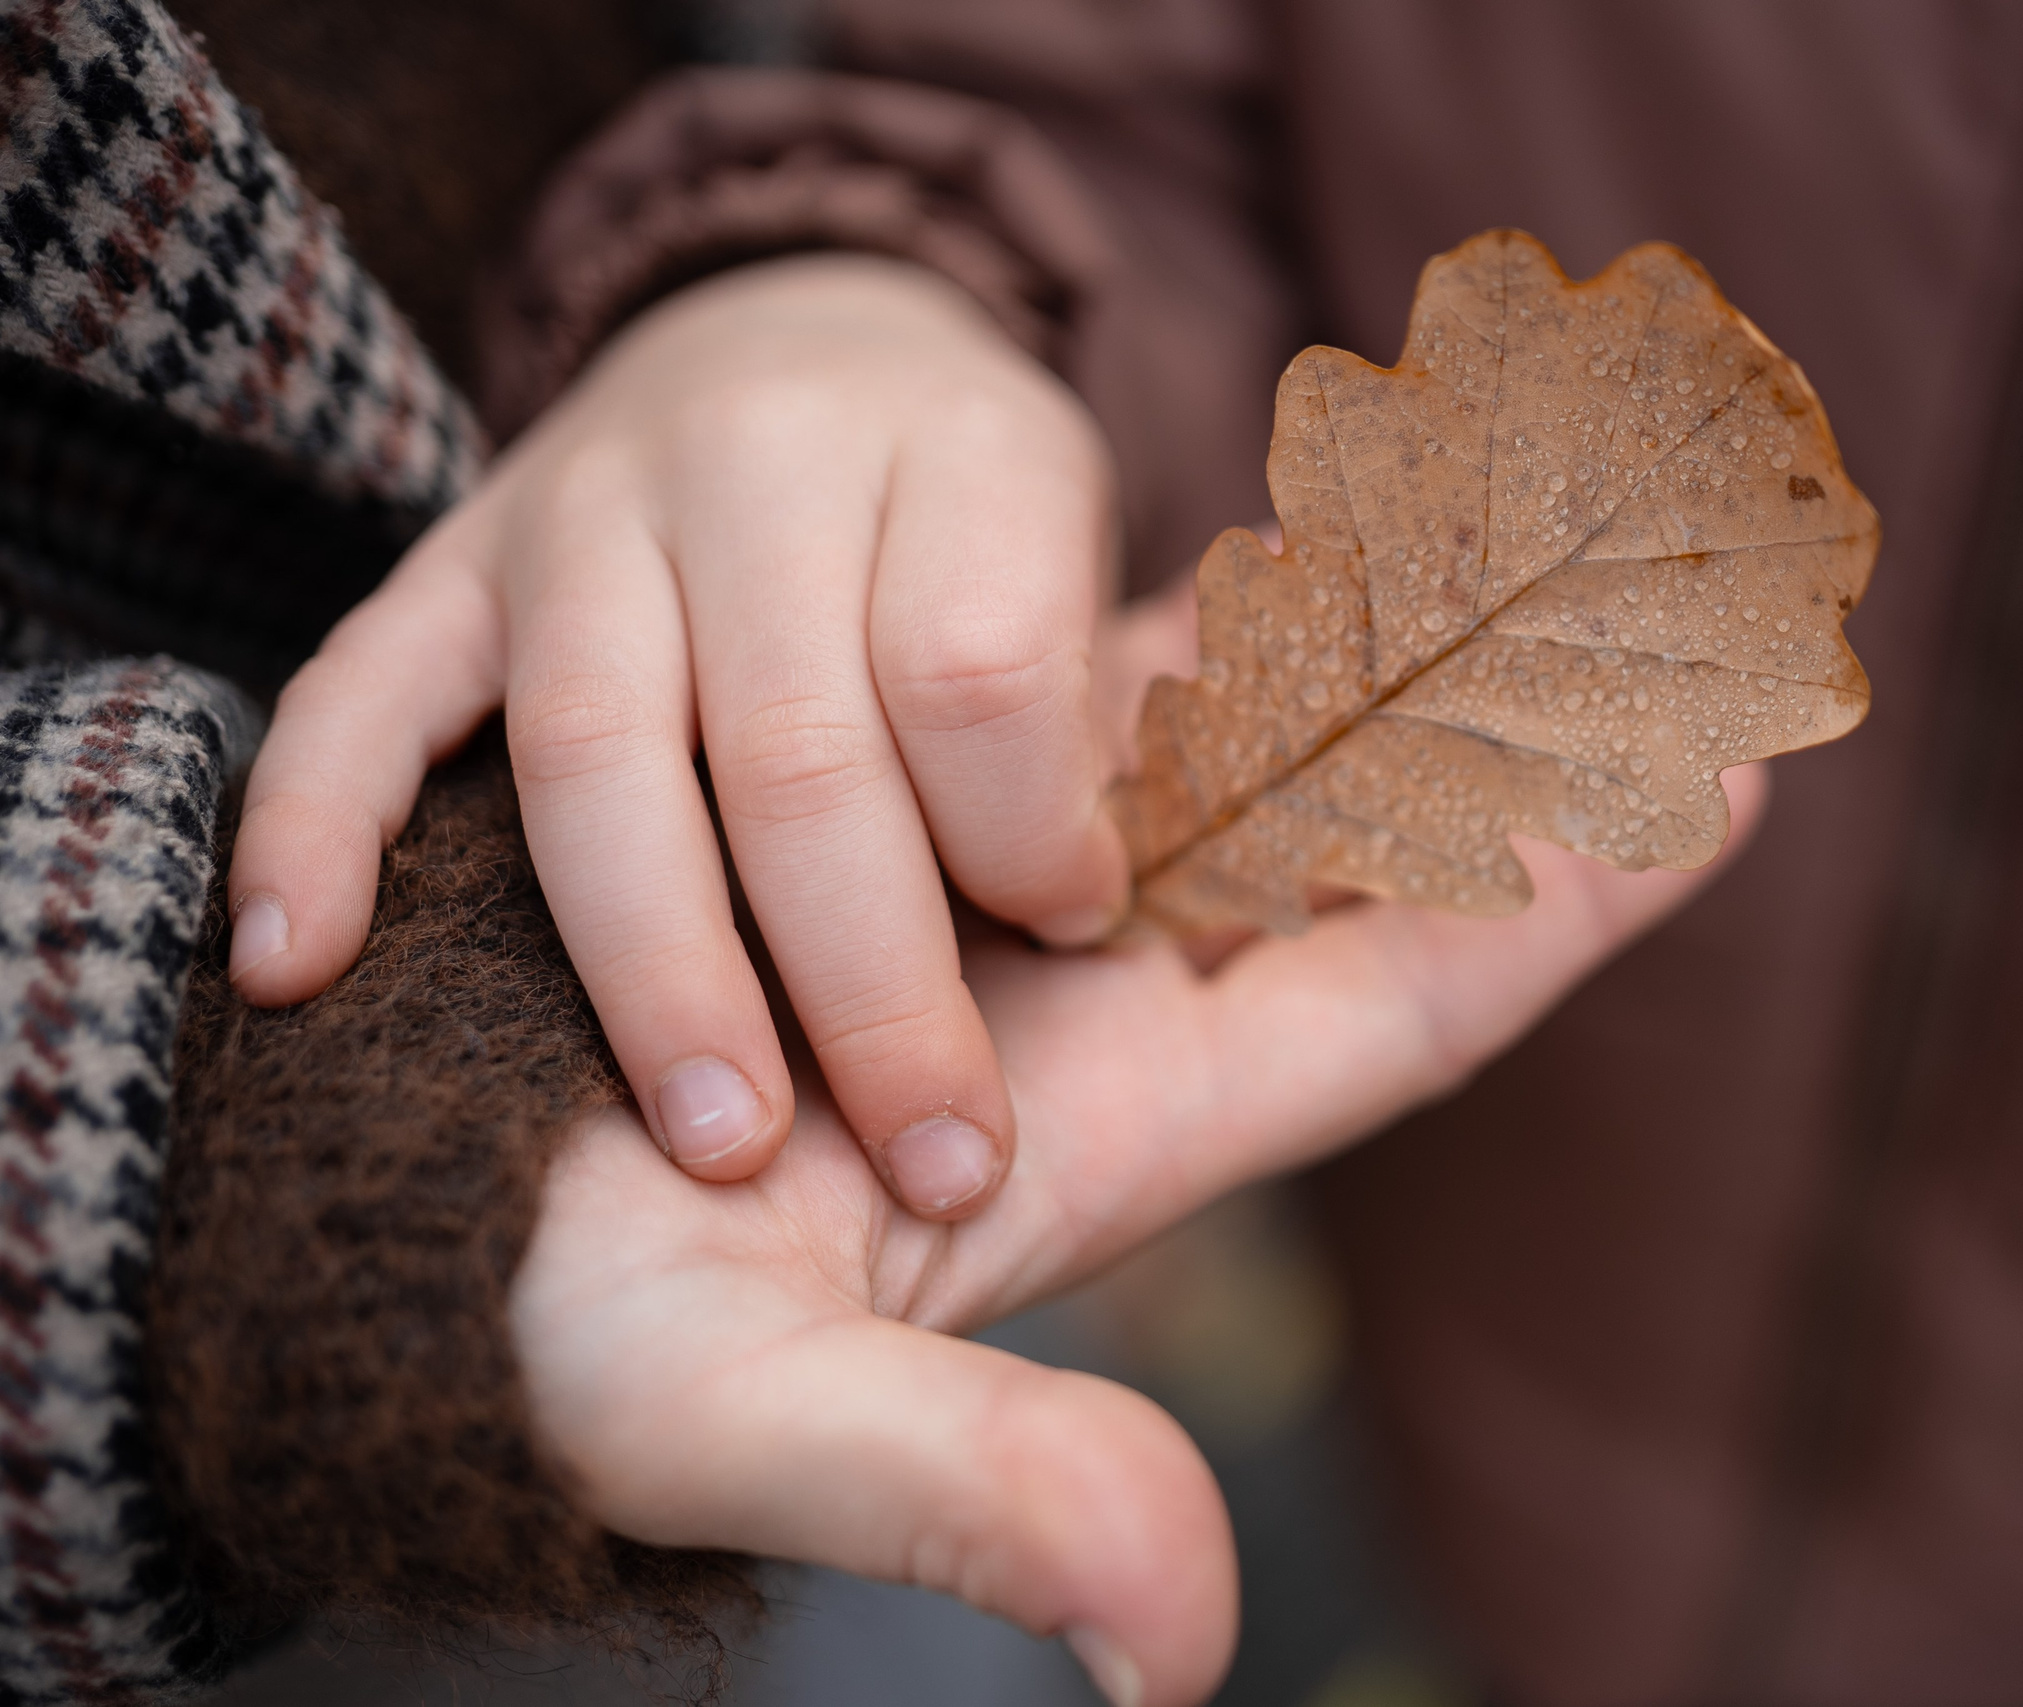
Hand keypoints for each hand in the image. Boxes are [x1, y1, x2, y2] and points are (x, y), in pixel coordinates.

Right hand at [227, 255, 1125, 1207]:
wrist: (808, 345)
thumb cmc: (974, 516)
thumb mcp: (1095, 570)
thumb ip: (1111, 724)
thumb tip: (1106, 921)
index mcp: (955, 450)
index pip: (979, 671)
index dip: (1035, 836)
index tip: (1078, 931)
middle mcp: (756, 460)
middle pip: (800, 749)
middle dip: (873, 988)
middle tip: (941, 1161)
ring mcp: (581, 508)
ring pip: (596, 755)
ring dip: (659, 973)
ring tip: (728, 1149)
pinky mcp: (452, 562)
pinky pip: (356, 692)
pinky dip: (313, 824)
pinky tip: (292, 969)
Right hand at [509, 626, 1767, 1704]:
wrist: (354, 1220)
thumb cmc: (538, 1329)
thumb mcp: (735, 1410)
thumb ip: (963, 1485)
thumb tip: (1178, 1647)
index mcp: (1095, 1109)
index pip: (1389, 993)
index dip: (1564, 901)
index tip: (1742, 782)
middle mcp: (1055, 980)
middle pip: (1339, 835)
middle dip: (1511, 740)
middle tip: (1690, 617)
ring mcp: (954, 869)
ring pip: (1199, 731)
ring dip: (1358, 640)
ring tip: (1518, 517)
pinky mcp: (869, 787)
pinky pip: (1012, 699)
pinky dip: (1143, 628)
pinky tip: (1274, 547)